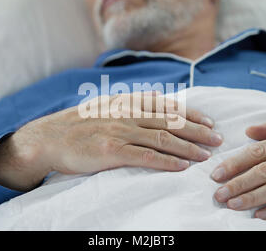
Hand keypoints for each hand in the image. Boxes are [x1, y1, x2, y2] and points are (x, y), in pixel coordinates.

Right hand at [0, 92, 222, 191]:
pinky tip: (182, 166)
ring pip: (162, 139)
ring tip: (206, 155)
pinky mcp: (111, 150)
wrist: (48, 138)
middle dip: (197, 130)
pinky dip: (167, 161)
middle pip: (170, 122)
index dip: (191, 114)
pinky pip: (145, 157)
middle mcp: (126, 114)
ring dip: (188, 148)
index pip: (167, 106)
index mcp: (126, 102)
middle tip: (217, 139)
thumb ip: (132, 102)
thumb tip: (157, 99)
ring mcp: (119, 131)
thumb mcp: (105, 105)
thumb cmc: (77, 124)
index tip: (209, 121)